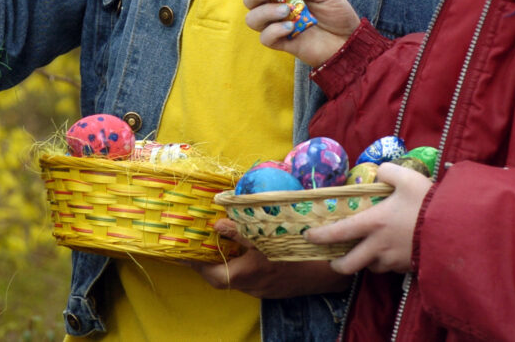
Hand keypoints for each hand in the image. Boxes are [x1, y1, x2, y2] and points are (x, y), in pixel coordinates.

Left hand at [190, 219, 351, 297]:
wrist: (329, 272)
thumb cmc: (299, 250)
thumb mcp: (269, 234)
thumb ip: (241, 229)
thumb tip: (216, 224)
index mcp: (249, 272)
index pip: (212, 276)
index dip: (196, 265)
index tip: (185, 251)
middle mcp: (252, 286)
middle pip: (221, 279)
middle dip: (208, 263)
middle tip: (200, 244)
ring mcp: (262, 290)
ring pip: (236, 279)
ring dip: (226, 263)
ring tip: (220, 243)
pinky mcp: (271, 289)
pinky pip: (249, 279)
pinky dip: (242, 266)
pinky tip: (246, 251)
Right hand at [232, 0, 358, 66]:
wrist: (351, 40)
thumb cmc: (338, 14)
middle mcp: (278, 9)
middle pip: (250, 1)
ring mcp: (279, 27)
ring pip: (252, 19)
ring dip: (265, 12)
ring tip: (286, 11)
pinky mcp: (283, 43)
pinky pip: (265, 38)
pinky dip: (274, 30)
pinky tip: (290, 28)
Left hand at [304, 163, 432, 273]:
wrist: (456, 229)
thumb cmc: (427, 203)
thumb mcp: (407, 178)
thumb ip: (388, 171)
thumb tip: (380, 171)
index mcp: (373, 223)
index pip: (339, 232)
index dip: (321, 236)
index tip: (308, 236)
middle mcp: (379, 246)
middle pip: (350, 264)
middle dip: (338, 264)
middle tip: (334, 261)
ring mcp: (394, 260)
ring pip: (372, 266)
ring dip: (367, 261)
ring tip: (369, 251)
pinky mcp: (408, 268)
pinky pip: (391, 268)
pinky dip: (387, 262)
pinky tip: (394, 251)